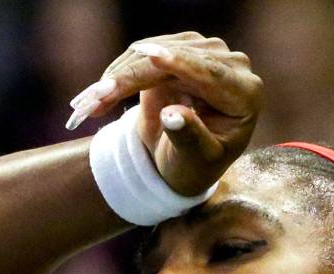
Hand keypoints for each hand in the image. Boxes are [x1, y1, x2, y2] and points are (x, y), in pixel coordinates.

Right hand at [68, 32, 262, 195]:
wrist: (182, 159)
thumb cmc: (195, 165)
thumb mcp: (196, 160)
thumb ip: (189, 137)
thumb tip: (173, 116)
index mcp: (246, 94)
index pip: (212, 74)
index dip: (182, 64)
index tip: (153, 57)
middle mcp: (230, 65)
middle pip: (177, 60)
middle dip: (133, 78)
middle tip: (97, 98)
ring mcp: (204, 53)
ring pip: (154, 53)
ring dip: (118, 76)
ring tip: (88, 104)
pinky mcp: (178, 49)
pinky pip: (142, 54)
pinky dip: (118, 74)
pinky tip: (98, 96)